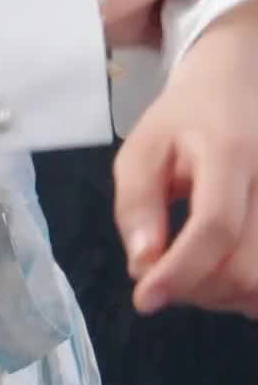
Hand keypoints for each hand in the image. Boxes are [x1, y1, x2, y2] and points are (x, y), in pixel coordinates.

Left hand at [113, 0, 257, 315]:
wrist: (238, 85)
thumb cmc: (185, 119)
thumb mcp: (144, 145)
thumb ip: (137, 202)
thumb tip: (143, 266)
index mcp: (229, 151)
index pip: (215, 225)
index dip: (181, 271)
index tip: (145, 299)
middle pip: (247, 267)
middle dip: (197, 289)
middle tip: (164, 278)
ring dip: (224, 297)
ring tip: (192, 272)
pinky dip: (248, 293)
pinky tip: (222, 273)